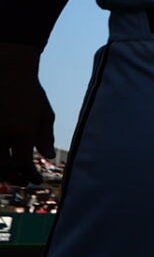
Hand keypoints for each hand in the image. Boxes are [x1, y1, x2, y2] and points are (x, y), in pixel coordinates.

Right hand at [0, 47, 54, 186]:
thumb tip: (46, 156)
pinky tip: (3, 161)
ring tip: (12, 176)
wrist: (8, 73)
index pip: (24, 165)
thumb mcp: (45, 115)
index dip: (30, 176)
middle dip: (14, 179)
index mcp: (22, 133)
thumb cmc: (31, 94)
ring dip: (2, 173)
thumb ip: (45, 137)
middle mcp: (3, 135)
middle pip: (4, 168)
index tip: (36, 180)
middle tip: (23, 183)